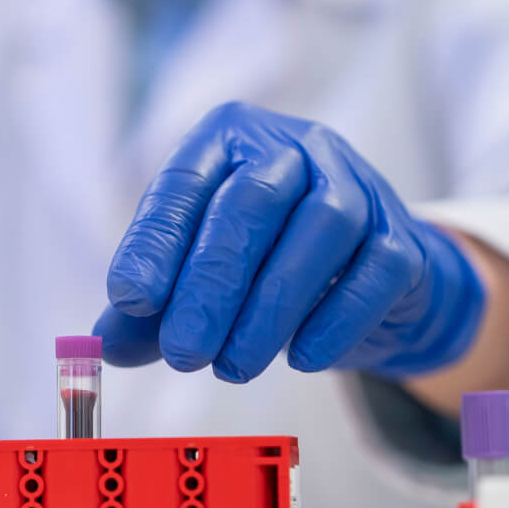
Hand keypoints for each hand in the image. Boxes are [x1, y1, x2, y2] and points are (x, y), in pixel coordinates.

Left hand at [96, 102, 484, 380]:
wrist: (364, 280)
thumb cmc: (260, 266)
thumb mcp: (194, 275)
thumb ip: (150, 308)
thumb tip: (106, 348)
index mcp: (228, 141)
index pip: (184, 182)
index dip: (155, 241)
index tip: (128, 299)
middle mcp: (294, 147)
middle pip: (252, 201)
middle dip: (212, 283)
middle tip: (183, 352)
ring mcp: (357, 184)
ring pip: (321, 228)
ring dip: (271, 307)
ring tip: (232, 366)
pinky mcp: (402, 235)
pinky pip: (377, 269)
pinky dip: (336, 318)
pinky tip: (302, 358)